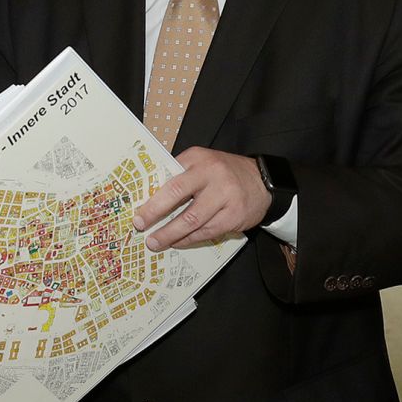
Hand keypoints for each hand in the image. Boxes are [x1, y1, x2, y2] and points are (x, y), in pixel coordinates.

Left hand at [133, 147, 270, 250]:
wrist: (263, 181)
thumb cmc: (224, 172)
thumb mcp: (202, 163)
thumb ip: (180, 174)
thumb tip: (150, 195)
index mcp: (199, 159)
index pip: (170, 177)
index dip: (152, 196)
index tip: (137, 210)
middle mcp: (212, 174)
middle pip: (178, 195)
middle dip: (155, 213)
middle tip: (140, 226)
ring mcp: (225, 196)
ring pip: (192, 220)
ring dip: (171, 234)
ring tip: (156, 242)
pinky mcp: (234, 216)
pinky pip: (206, 232)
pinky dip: (189, 239)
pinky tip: (177, 242)